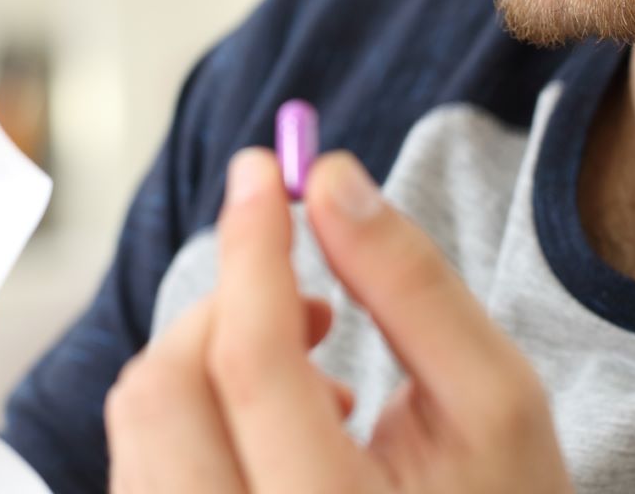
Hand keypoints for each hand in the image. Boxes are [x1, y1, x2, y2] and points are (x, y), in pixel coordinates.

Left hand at [105, 148, 569, 493]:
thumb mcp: (496, 402)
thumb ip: (412, 286)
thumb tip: (326, 179)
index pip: (252, 366)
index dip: (250, 248)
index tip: (260, 171)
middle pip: (165, 396)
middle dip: (221, 308)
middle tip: (307, 304)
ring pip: (138, 430)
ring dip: (207, 366)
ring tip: (317, 387)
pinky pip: (140, 469)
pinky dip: (193, 418)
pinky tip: (277, 437)